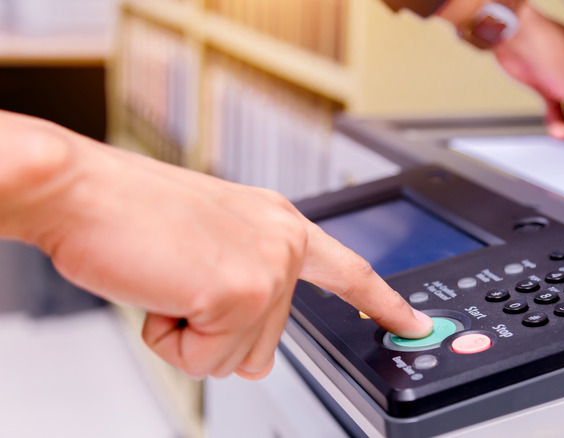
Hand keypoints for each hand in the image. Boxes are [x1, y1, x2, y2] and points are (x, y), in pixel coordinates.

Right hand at [0, 112, 432, 379]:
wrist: (81, 191)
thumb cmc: (130, 211)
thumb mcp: (210, 244)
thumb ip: (247, 288)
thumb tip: (256, 355)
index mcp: (278, 223)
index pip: (348, 271)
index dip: (383, 302)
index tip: (413, 322)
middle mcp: (282, 242)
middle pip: (271, 343)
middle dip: (217, 334)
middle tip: (180, 285)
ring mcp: (268, 268)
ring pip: (238, 358)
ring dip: (191, 337)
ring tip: (168, 283)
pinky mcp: (240, 293)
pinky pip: (206, 361)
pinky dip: (171, 342)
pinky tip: (160, 293)